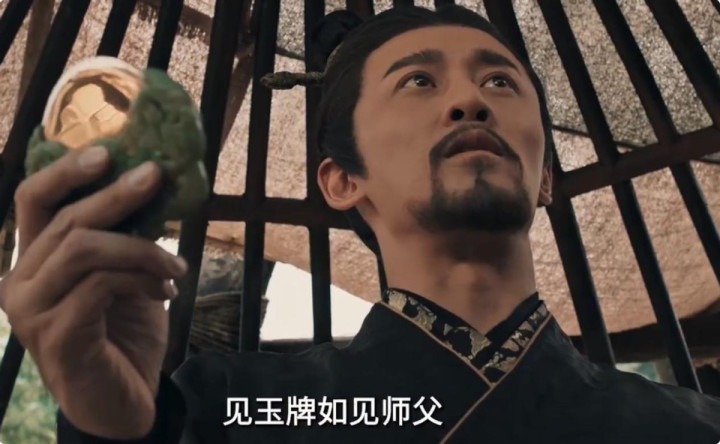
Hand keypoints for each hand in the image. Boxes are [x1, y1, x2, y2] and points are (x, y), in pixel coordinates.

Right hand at [0, 146, 187, 438]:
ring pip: (83, 248)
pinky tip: (166, 290)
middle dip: (116, 194)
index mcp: (34, 261)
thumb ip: (124, 237)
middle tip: (156, 175)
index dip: (65, 171)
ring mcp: (32, 311)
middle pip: (64, 220)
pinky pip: (101, 285)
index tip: (107, 151)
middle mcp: (21, 281)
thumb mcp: (126, 275)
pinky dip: (142, 278)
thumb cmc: (122, 334)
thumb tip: (150, 184)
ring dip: (141, 248)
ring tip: (175, 266)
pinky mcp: (56, 335)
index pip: (31, 200)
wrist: (122, 400)